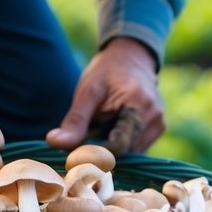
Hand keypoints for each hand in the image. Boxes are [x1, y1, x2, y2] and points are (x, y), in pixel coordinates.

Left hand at [47, 37, 163, 153]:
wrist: (131, 57)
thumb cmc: (106, 72)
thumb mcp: (87, 92)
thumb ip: (74, 120)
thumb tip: (52, 142)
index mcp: (138, 104)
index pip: (118, 145)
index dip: (95, 152)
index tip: (76, 151)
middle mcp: (154, 117)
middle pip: (124, 152)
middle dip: (101, 151)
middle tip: (83, 139)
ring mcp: (159, 124)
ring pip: (130, 154)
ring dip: (111, 149)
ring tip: (98, 129)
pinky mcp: (158, 128)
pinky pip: (136, 148)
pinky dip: (120, 145)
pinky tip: (110, 129)